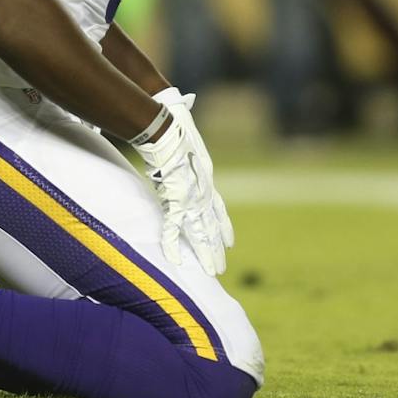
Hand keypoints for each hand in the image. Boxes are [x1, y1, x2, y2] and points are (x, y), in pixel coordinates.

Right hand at [134, 88, 233, 276]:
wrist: (166, 125)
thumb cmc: (174, 126)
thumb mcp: (190, 142)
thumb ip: (188, 152)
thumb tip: (184, 152)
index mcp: (206, 179)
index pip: (218, 209)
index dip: (224, 227)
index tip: (230, 243)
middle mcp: (202, 192)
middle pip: (212, 226)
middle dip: (216, 248)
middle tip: (221, 269)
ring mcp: (190, 197)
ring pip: (199, 233)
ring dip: (204, 253)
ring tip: (211, 272)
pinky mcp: (174, 200)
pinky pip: (173, 228)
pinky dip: (172, 245)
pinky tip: (175, 260)